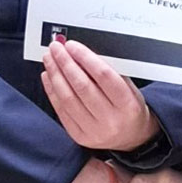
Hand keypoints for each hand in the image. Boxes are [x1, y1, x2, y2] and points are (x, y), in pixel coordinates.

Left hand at [42, 40, 158, 150]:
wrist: (132, 137)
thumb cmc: (129, 107)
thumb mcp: (128, 87)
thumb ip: (108, 71)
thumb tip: (80, 53)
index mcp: (127, 104)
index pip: (103, 75)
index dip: (85, 57)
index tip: (72, 45)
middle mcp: (111, 119)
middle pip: (82, 86)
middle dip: (65, 63)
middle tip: (56, 48)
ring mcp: (94, 130)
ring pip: (68, 98)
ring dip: (56, 75)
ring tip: (49, 59)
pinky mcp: (79, 136)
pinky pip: (61, 111)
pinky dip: (52, 91)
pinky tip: (49, 77)